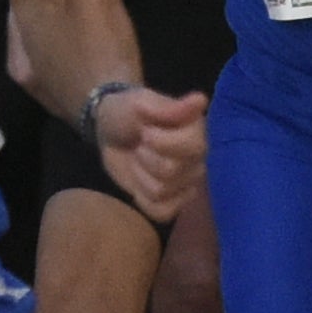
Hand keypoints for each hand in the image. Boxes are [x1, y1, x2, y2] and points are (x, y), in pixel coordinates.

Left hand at [96, 76, 208, 221]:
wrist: (110, 131)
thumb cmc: (127, 113)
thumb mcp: (140, 102)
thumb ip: (169, 107)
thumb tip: (201, 100)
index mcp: (198, 131)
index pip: (191, 146)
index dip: (160, 141)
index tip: (145, 131)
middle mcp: (199, 159)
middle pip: (171, 171)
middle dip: (145, 158)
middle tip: (138, 145)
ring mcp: (187, 183)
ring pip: (162, 192)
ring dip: (140, 176)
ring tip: (138, 160)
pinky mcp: (172, 202)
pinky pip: (162, 211)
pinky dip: (142, 199)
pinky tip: (138, 182)